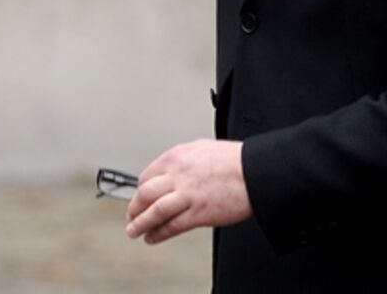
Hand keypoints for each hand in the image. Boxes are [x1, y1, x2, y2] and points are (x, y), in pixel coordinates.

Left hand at [125, 139, 252, 244]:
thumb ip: (184, 161)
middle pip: (145, 192)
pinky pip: (172, 226)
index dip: (140, 189)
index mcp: (178, 156)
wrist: (255, 171)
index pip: (148, 175)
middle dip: (134, 207)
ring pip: (154, 211)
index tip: (139, 197)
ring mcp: (188, 194)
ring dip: (140, 223)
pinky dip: (158, 233)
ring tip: (134, 230)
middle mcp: (178, 174)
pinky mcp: (199, 213)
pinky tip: (153, 237)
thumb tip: (174, 171)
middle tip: (131, 215)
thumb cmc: (235, 160)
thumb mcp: (202, 149)